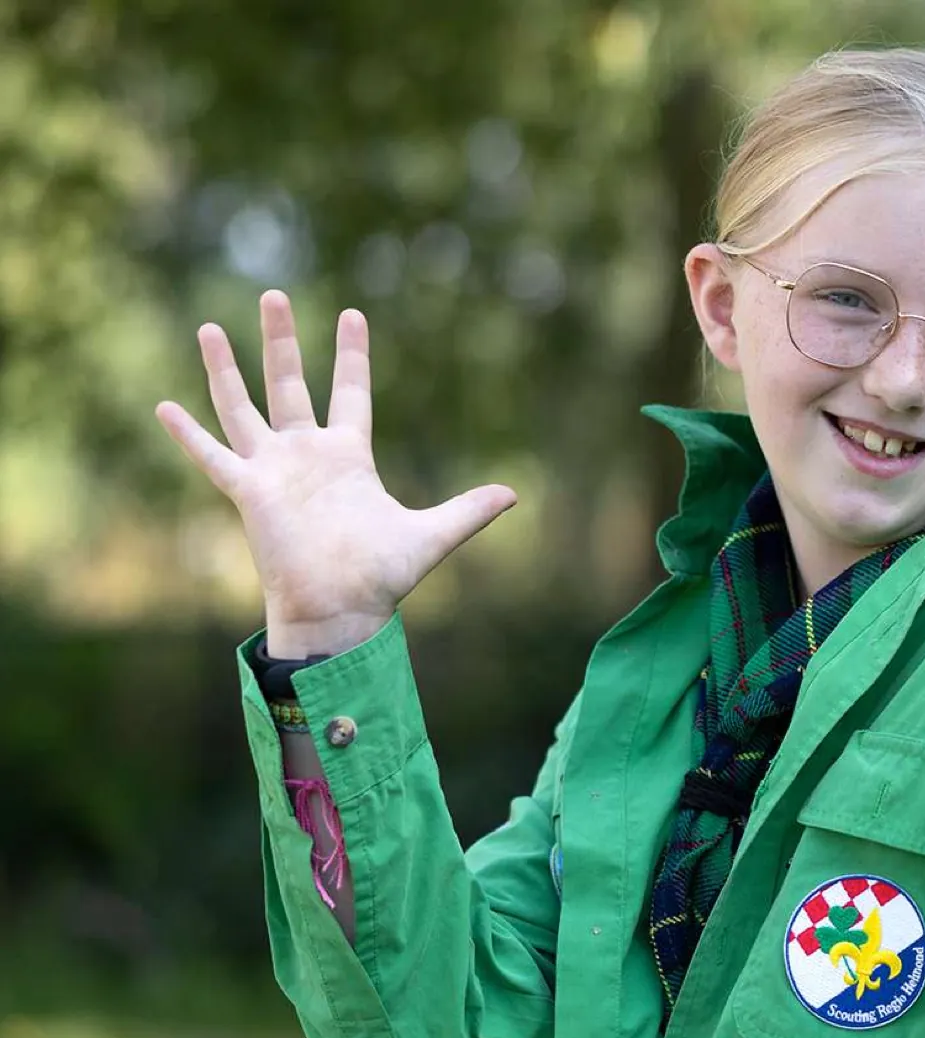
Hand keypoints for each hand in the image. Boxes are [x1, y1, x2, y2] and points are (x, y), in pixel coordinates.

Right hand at [155, 292, 515, 656]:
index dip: (351, 356)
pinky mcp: (248, 491)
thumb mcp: (432, 535)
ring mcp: (274, 469)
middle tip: (273, 293)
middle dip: (282, 341)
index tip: (352, 314)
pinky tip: (163, 405)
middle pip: (290, 384)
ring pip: (243, 406)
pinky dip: (188, 434)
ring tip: (209, 327)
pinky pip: (213, 456)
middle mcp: (307, 455)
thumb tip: (514, 495)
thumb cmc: (381, 577)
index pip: (351, 393)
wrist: (341, 609)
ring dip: (226, 369)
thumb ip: (468, 510)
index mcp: (349, 457)